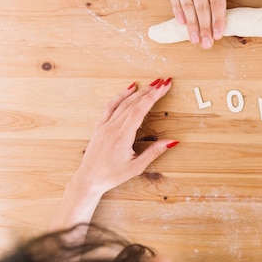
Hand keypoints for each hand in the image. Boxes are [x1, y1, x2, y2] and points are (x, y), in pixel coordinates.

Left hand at [73, 78, 177, 195]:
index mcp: (121, 137)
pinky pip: (111, 106)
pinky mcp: (100, 126)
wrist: (88, 179)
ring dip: (139, 92)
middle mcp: (112, 128)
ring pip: (123, 103)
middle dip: (150, 91)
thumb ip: (154, 152)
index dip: (152, 97)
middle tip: (164, 82)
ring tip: (152, 84)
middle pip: (133, 103)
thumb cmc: (111, 175)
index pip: (139, 111)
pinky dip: (121, 95)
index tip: (163, 87)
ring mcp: (105, 125)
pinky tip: (130, 88)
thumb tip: (172, 141)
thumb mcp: (136, 167)